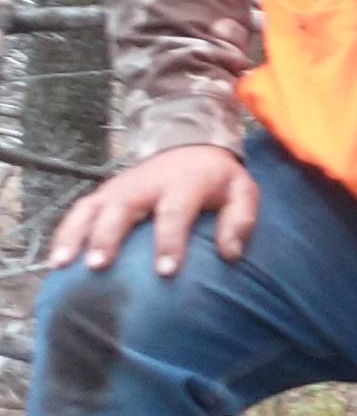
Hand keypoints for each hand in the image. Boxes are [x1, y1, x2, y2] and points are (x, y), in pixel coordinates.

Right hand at [48, 144, 258, 277]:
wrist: (191, 143)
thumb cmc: (217, 180)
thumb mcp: (241, 192)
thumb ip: (240, 220)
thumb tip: (231, 255)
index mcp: (184, 183)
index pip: (174, 212)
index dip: (169, 241)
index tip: (165, 272)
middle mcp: (146, 183)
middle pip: (122, 208)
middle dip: (109, 237)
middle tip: (99, 266)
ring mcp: (120, 187)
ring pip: (91, 208)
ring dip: (76, 235)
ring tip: (63, 265)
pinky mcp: (104, 193)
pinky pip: (79, 212)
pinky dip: (65, 233)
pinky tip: (56, 261)